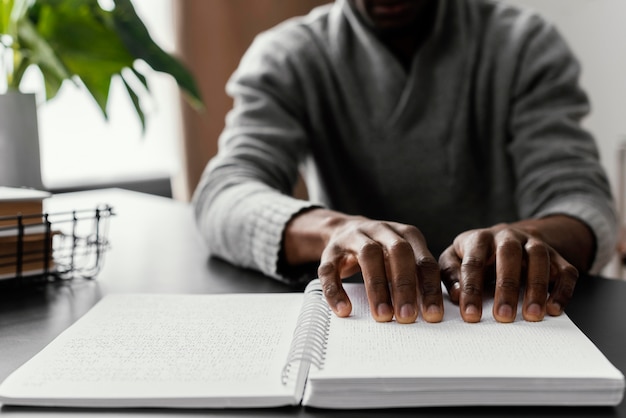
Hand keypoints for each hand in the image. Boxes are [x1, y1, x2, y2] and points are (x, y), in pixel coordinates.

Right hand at [316, 216, 443, 323]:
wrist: (343, 230)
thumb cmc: (382, 253)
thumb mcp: (403, 259)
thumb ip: (417, 278)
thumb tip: (431, 314)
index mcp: (406, 234)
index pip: (424, 261)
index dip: (429, 288)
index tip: (432, 315)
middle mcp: (382, 230)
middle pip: (398, 252)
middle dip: (404, 286)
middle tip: (407, 317)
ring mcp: (354, 238)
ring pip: (368, 256)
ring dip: (377, 287)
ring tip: (383, 316)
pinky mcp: (331, 251)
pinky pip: (331, 270)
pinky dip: (336, 290)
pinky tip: (344, 309)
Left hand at [438, 223, 578, 322]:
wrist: (507, 237)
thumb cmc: (476, 255)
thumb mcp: (454, 258)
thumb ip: (451, 274)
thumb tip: (456, 295)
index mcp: (479, 238)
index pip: (473, 262)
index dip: (471, 289)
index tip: (471, 315)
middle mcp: (507, 236)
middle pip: (508, 255)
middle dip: (506, 287)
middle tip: (503, 316)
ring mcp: (534, 243)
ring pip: (539, 258)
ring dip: (536, 287)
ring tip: (531, 315)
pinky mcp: (556, 256)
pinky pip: (565, 270)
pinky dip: (562, 290)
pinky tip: (554, 309)